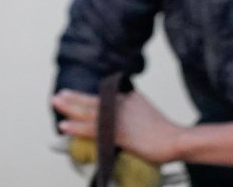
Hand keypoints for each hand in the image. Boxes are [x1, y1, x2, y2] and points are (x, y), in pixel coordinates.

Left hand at [51, 88, 182, 163]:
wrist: (176, 139)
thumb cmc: (163, 129)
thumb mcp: (144, 108)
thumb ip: (130, 105)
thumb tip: (122, 106)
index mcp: (126, 98)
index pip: (101, 96)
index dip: (82, 97)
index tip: (68, 93)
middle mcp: (120, 105)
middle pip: (92, 101)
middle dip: (73, 99)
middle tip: (57, 96)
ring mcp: (119, 119)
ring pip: (89, 113)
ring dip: (70, 108)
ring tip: (55, 104)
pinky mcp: (119, 133)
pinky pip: (93, 130)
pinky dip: (76, 128)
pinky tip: (64, 126)